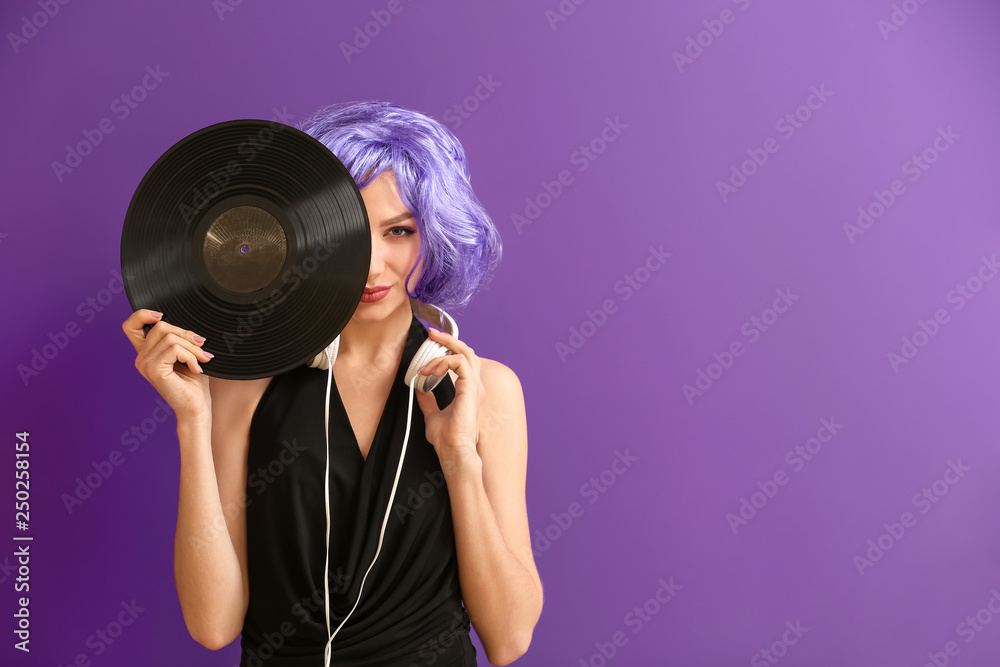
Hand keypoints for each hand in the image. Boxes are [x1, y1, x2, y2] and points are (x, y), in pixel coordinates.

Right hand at [122, 309, 213, 420]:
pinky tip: (196, 369)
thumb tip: (187, 326)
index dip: (142, 314)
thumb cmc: (194, 385)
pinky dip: (191, 356)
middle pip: (160, 326)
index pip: (131, 325)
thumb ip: (180, 339)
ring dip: (193, 348)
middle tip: (202, 349)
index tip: (161, 315)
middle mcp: (141, 358)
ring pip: (171, 338)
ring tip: (202, 361)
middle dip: (186, 334)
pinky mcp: (153, 369)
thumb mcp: (187, 355)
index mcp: (147, 353)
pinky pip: (175, 349)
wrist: (196, 410)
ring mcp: (145, 364)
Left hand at [412, 328, 484, 463]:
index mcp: (469, 390)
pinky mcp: (470, 388)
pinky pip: (459, 363)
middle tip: (432, 335)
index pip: (463, 360)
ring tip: (426, 364)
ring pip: (465, 353)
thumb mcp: (432, 415)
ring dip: (443, 352)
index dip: (449, 350)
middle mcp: (475, 386)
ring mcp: (475, 386)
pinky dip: (443, 363)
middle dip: (449, 340)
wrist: (453, 450)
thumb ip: (428, 401)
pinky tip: (430, 372)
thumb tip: (420, 390)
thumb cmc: (447, 439)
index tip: (432, 345)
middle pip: (467, 351)